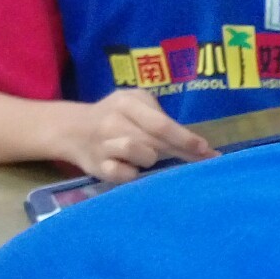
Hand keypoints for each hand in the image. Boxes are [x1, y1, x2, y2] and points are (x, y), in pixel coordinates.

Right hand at [56, 88, 211, 182]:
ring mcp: (104, 146)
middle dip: (181, 151)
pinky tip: (132, 170)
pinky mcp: (98, 167)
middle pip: (156, 141)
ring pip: (142, 155)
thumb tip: (194, 142)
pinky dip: (133, 175)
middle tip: (202, 160)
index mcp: (126, 102)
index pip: (160, 124)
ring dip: (151, 158)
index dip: (185, 138)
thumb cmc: (115, 115)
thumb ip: (158, 116)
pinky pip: (125, 176)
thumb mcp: (134, 103)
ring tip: (146, 157)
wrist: (73, 129)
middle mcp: (113, 122)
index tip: (206, 149)